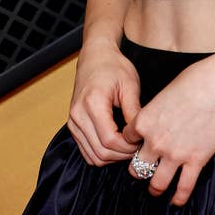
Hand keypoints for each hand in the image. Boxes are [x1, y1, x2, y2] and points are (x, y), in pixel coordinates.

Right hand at [68, 37, 141, 165]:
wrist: (95, 57)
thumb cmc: (114, 67)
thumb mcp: (130, 86)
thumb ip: (134, 112)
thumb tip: (142, 136)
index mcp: (93, 103)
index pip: (109, 140)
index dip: (127, 147)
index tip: (141, 141)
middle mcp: (78, 115)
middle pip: (100, 152)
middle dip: (122, 154)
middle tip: (138, 147)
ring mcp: (73, 122)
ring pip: (92, 156)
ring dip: (112, 158)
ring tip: (128, 147)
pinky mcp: (73, 126)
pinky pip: (87, 151)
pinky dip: (102, 155)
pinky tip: (116, 146)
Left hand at [122, 57, 214, 206]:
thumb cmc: (193, 82)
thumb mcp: (163, 93)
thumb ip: (155, 112)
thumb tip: (156, 119)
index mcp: (144, 121)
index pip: (126, 140)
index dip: (130, 143)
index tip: (136, 146)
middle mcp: (155, 142)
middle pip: (137, 166)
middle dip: (139, 170)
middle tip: (142, 171)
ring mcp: (175, 154)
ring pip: (157, 183)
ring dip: (154, 188)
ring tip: (155, 190)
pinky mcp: (196, 161)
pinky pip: (184, 188)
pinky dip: (179, 198)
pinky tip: (176, 202)